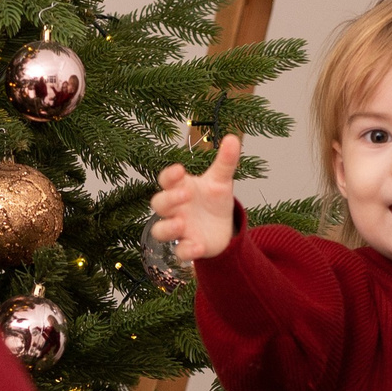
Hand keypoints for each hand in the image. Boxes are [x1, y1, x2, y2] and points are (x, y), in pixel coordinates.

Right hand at [149, 135, 241, 261]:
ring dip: (167, 228)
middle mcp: (174, 209)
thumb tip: (233, 138)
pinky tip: (198, 246)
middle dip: (168, 199)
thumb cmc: (214, 200)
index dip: (169, 175)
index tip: (180, 169)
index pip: (166, 180)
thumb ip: (226, 161)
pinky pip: (179, 252)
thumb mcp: (221, 181)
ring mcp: (179, 229)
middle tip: (185, 194)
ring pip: (159, 231)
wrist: (223, 227)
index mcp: (180, 188)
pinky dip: (186, 250)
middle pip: (158, 204)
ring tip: (182, 223)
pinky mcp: (187, 247)